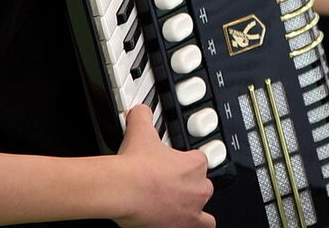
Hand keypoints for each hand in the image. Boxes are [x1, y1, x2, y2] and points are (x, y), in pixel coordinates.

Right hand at [111, 105, 214, 227]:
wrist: (124, 190)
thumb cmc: (134, 166)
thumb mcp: (139, 129)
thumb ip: (142, 115)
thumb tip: (140, 111)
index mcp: (195, 164)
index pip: (200, 160)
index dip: (185, 161)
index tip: (173, 163)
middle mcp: (198, 189)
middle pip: (203, 185)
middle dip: (189, 185)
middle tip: (169, 185)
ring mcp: (191, 212)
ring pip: (205, 213)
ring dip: (195, 210)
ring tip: (178, 207)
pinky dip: (190, 226)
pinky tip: (175, 223)